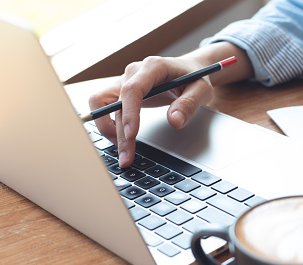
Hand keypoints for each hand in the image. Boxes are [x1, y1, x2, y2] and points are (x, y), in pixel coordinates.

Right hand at [89, 56, 215, 166]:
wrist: (189, 71)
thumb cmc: (195, 78)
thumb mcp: (201, 90)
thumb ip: (189, 104)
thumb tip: (174, 121)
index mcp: (153, 67)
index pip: (133, 90)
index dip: (129, 113)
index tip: (132, 135)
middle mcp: (134, 72)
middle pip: (116, 102)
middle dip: (119, 133)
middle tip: (126, 159)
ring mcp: (125, 80)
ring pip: (101, 102)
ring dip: (105, 126)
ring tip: (121, 148)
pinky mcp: (121, 90)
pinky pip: (102, 104)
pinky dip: (106, 121)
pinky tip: (119, 138)